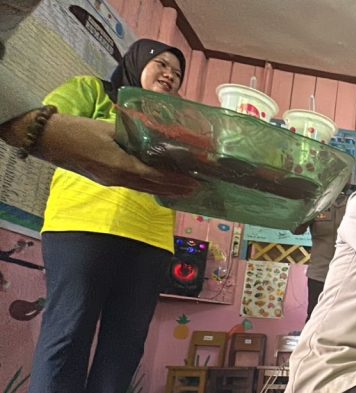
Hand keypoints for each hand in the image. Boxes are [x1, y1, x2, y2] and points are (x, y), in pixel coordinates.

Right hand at [7, 113, 197, 196]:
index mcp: (119, 165)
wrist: (47, 139)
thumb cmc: (76, 129)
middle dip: (175, 189)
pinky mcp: (105, 180)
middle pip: (152, 187)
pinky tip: (158, 184)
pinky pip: (133, 185)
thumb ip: (133, 132)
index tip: (193, 181)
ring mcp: (110, 181)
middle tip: (196, 189)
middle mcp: (117, 178)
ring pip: (144, 188)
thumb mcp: (108, 127)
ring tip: (183, 190)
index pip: (154, 175)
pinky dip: (150, 186)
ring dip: (164, 190)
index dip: (175, 180)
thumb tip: (156, 132)